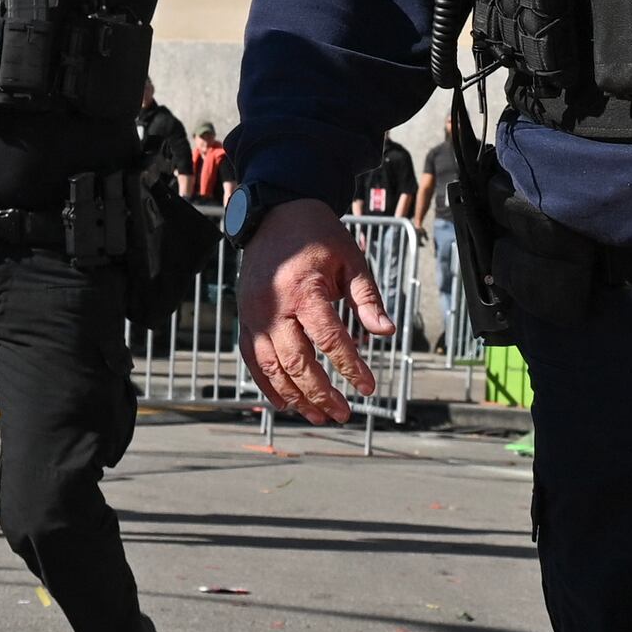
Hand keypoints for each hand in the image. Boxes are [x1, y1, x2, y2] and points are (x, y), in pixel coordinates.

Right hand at [233, 197, 380, 424]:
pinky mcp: (245, 319)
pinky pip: (252, 360)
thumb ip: (367, 297)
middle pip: (297, 362)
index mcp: (305, 290)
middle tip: (343, 413)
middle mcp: (275, 307)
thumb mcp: (350, 260)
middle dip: (321, 393)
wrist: (274, 215)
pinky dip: (268, 385)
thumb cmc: (317, 237)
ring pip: (272, 368)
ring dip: (295, 396)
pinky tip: (286, 403)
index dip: (351, 367)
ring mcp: (255, 315)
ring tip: (319, 416)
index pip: (330, 340)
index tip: (369, 388)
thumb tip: (387, 332)